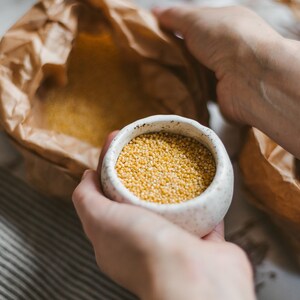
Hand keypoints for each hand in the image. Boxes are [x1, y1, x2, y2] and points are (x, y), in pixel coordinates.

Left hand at [73, 132, 254, 299]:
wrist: (194, 279)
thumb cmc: (145, 251)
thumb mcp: (101, 220)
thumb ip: (86, 199)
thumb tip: (85, 176)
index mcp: (116, 238)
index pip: (107, 193)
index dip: (109, 166)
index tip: (117, 141)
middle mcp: (145, 240)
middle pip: (139, 195)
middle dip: (140, 168)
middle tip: (145, 144)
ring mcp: (175, 240)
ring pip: (172, 204)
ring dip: (171, 183)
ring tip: (172, 157)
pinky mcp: (204, 239)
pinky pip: (202, 212)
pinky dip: (201, 197)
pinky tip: (200, 178)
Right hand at [154, 5, 299, 157]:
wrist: (249, 77)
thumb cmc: (226, 39)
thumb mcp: (196, 19)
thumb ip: (175, 16)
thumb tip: (155, 11)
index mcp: (225, 23)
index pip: (196, 25)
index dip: (175, 29)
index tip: (154, 36)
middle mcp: (228, 47)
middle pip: (195, 51)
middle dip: (176, 55)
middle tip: (152, 59)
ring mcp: (225, 72)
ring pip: (196, 73)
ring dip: (181, 76)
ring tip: (157, 77)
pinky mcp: (220, 94)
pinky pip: (199, 92)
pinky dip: (188, 92)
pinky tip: (173, 91)